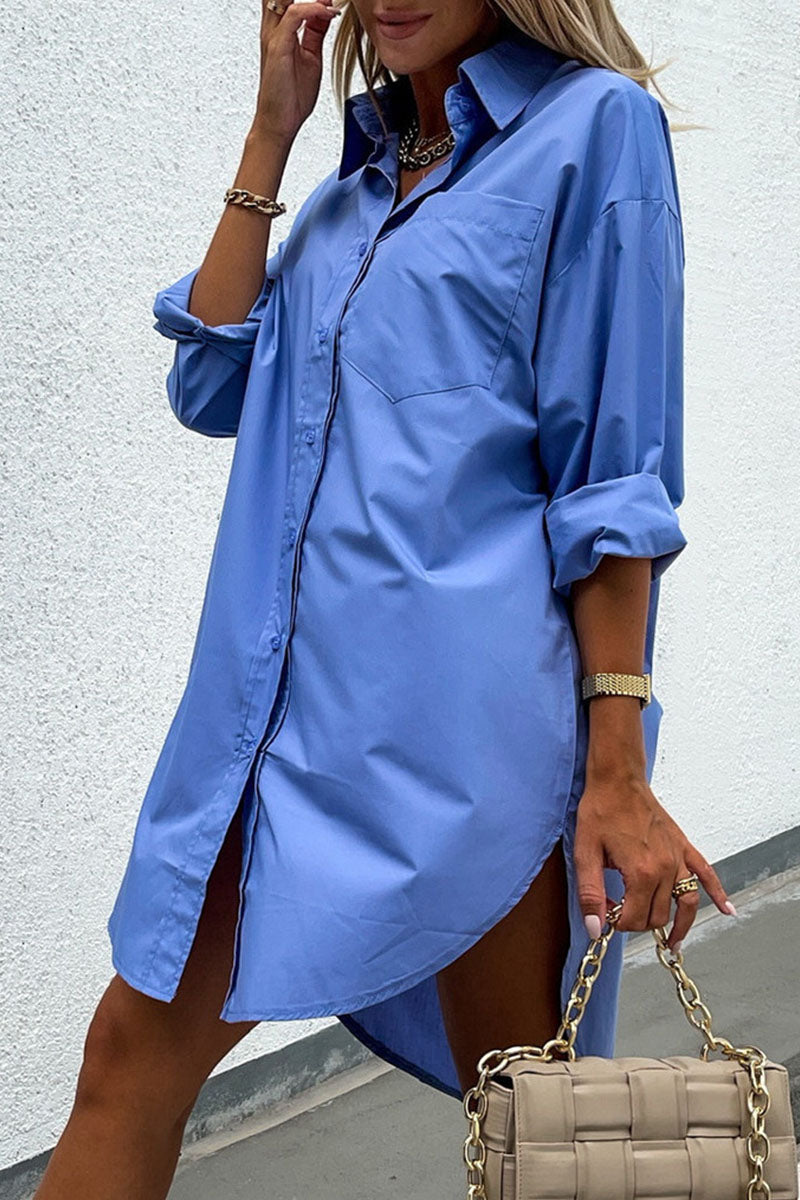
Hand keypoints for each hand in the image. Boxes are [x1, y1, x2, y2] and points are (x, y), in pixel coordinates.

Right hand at [251, 0, 341, 144]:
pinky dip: (313, 9)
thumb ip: (315, 32)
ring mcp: (273, 37)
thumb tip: (326, 11)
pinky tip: (328, 12)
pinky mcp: (277, 47)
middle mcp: (272, 30)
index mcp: (279, 31)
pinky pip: (294, 16)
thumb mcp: (311, 57)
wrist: (279, 123)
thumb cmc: (291, 96)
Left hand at [573, 770, 735, 951]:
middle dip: (639, 922)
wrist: (617, 780)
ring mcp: (678, 857)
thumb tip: (594, 927)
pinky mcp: (684, 847)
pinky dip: (719, 894)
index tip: (605, 913)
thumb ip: (590, 893)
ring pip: (686, 903)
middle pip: (659, 914)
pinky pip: (706, 874)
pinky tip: (727, 910)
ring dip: (681, 926)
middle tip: (621, 913)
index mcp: (641, 872)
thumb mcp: (585, 854)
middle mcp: (665, 868)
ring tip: (674, 945)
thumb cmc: (600, 811)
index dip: (617, 922)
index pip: (635, 918)